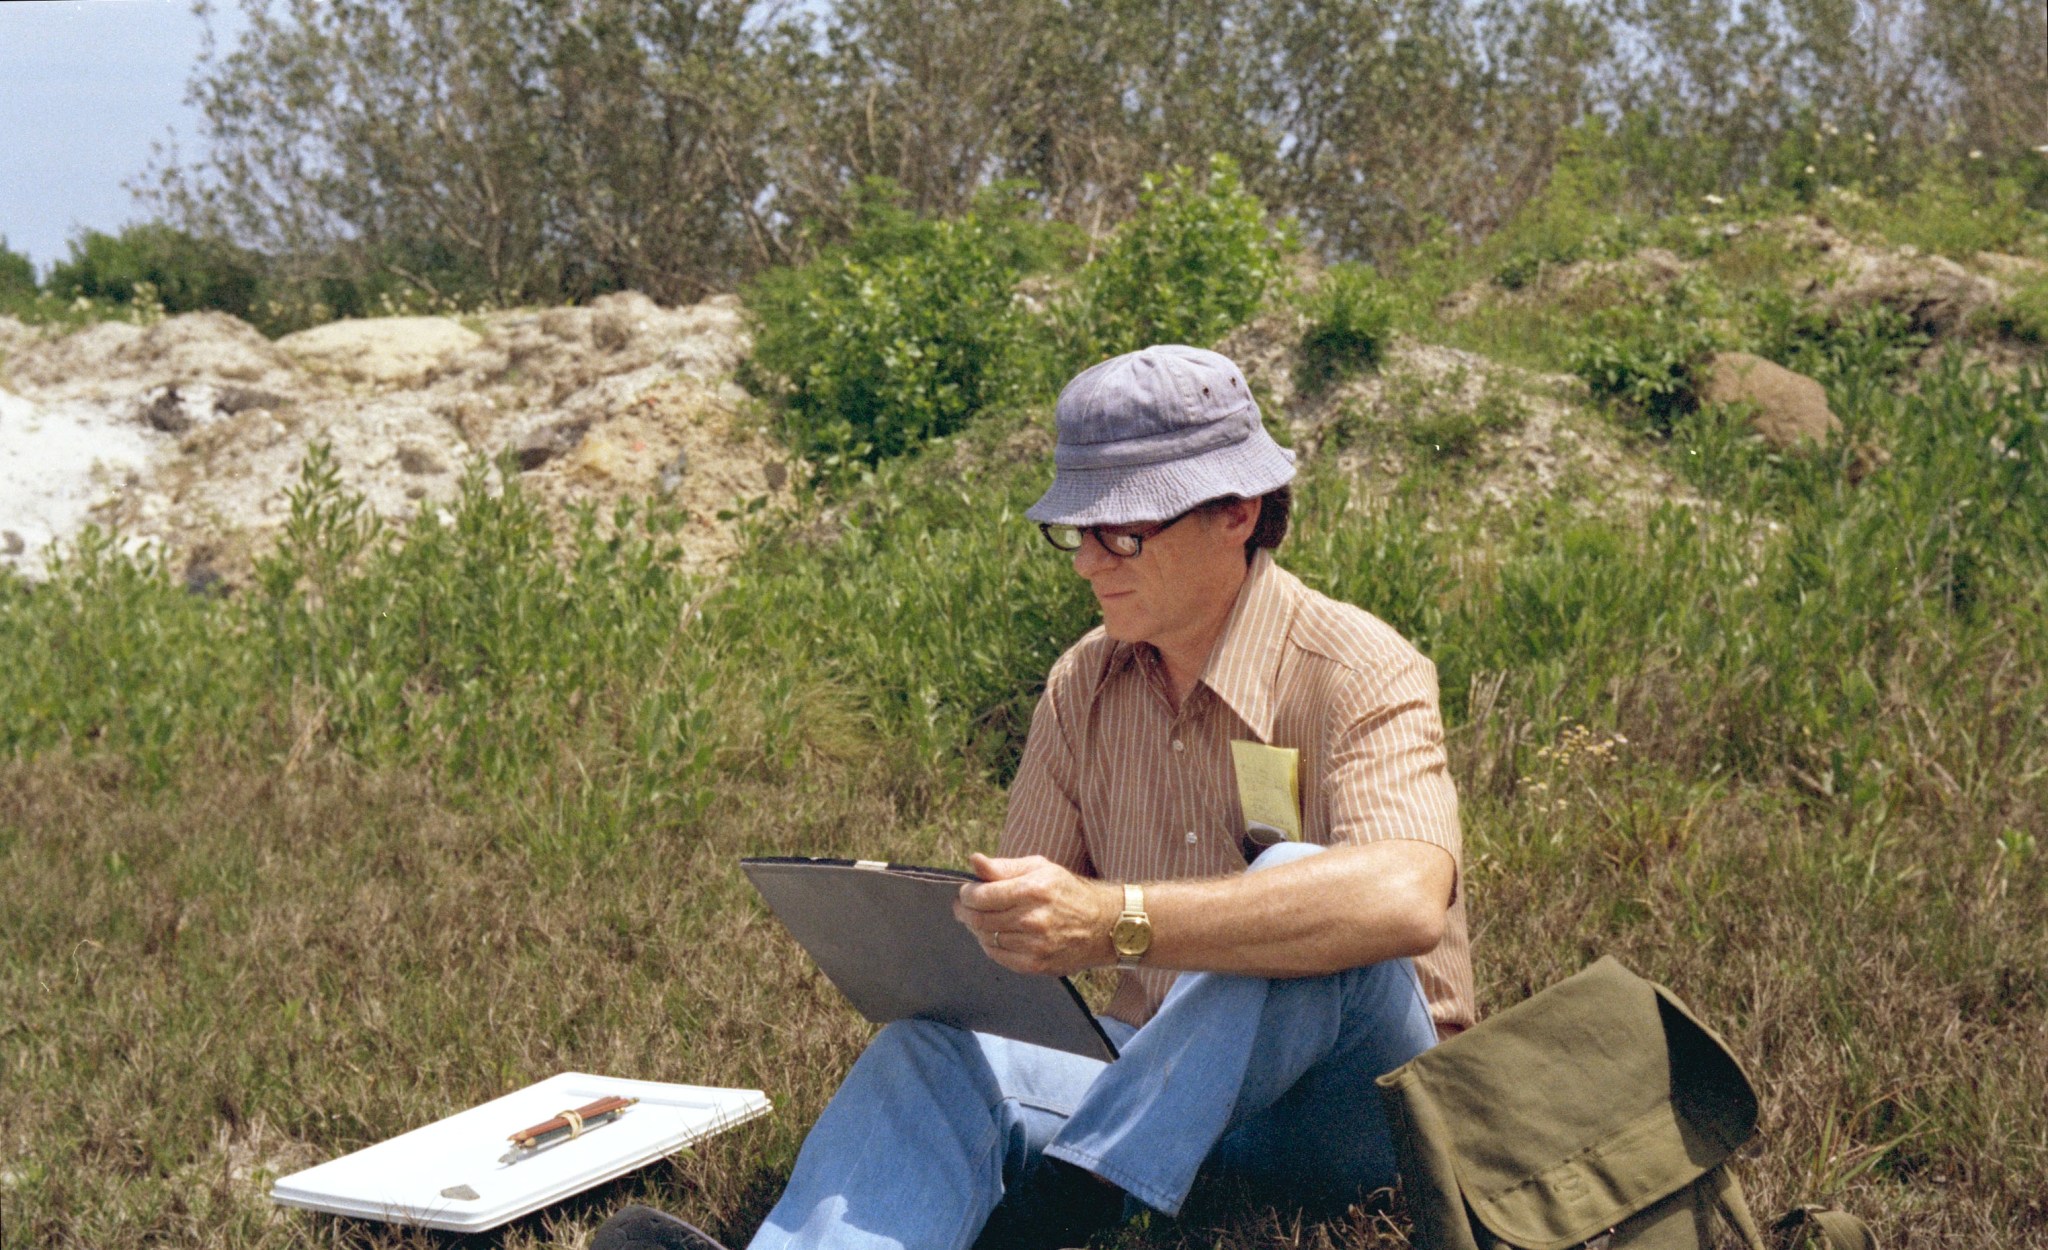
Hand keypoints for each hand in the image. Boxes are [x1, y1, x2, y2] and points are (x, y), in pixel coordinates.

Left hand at [952, 853, 1121, 975]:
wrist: (1103, 925)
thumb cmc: (1067, 891)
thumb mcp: (1039, 868)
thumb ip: (1003, 867)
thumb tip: (974, 860)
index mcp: (1033, 890)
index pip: (980, 896)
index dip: (966, 894)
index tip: (965, 892)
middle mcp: (1033, 919)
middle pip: (979, 919)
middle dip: (965, 912)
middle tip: (964, 907)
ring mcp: (1035, 945)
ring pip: (986, 939)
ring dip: (978, 928)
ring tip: (984, 919)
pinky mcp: (1036, 965)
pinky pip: (998, 956)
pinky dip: (991, 945)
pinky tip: (998, 935)